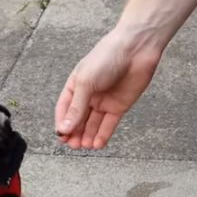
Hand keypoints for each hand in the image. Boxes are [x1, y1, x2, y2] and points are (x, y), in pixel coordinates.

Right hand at [55, 32, 160, 148]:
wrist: (136, 49)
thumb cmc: (107, 57)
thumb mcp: (86, 83)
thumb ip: (76, 108)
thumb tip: (64, 128)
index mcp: (76, 85)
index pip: (65, 108)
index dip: (62, 123)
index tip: (61, 136)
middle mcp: (89, 95)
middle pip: (78, 119)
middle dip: (75, 133)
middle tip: (74, 145)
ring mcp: (104, 101)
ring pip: (93, 124)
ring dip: (88, 136)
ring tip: (85, 146)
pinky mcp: (119, 106)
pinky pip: (108, 124)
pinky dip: (103, 134)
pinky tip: (98, 144)